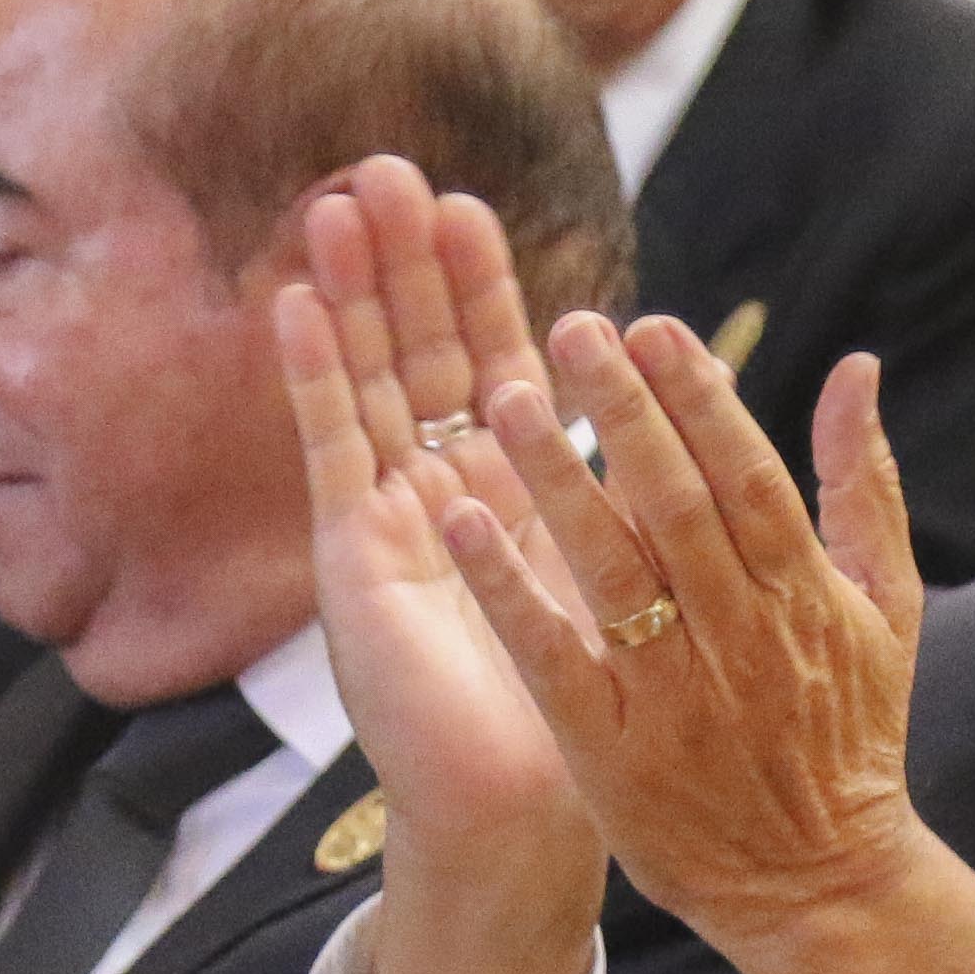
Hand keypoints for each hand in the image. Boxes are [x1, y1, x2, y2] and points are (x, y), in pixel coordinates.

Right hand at [274, 158, 605, 973]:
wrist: (530, 806)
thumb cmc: (591, 700)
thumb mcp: (632, 563)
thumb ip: (644, 468)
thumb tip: (680, 373)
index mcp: (516, 489)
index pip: (497, 361)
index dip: (481, 286)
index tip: (469, 202)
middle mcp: (446, 492)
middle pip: (423, 354)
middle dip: (404, 265)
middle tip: (387, 167)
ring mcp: (390, 520)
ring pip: (373, 384)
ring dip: (351, 294)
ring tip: (335, 204)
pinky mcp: (352, 559)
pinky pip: (331, 450)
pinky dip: (314, 377)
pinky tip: (294, 307)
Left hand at [441, 316, 974, 973]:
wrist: (819, 882)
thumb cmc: (852, 731)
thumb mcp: (887, 604)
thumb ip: (865, 482)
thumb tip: (856, 365)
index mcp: (806, 594)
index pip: (748, 476)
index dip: (701, 400)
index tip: (656, 327)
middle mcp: (741, 636)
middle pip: (676, 507)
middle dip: (625, 414)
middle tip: (572, 328)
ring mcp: (673, 694)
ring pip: (611, 570)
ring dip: (556, 480)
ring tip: (507, 397)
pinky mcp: (612, 749)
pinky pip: (552, 654)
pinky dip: (507, 587)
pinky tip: (461, 518)